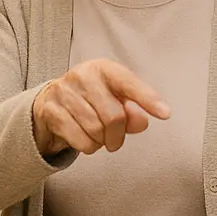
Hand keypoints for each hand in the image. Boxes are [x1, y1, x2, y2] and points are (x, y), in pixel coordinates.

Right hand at [31, 59, 170, 155]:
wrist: (50, 104)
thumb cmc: (91, 101)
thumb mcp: (115, 101)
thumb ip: (133, 111)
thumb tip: (141, 120)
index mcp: (103, 68)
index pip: (129, 83)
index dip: (148, 98)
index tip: (166, 113)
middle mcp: (82, 75)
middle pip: (114, 116)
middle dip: (118, 136)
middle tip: (115, 140)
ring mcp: (64, 92)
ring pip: (96, 131)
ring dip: (102, 142)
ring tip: (98, 137)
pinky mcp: (51, 110)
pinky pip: (79, 139)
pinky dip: (88, 147)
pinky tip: (84, 139)